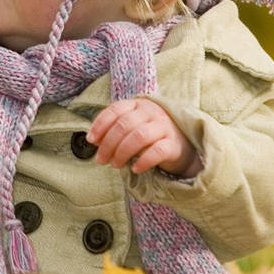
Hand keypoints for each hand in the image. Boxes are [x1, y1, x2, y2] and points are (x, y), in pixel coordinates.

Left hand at [86, 98, 201, 176]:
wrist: (181, 144)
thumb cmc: (149, 135)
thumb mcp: (131, 127)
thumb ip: (113, 130)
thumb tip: (94, 140)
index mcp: (137, 104)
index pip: (115, 109)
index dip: (100, 125)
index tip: (91, 140)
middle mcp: (151, 112)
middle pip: (124, 125)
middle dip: (108, 144)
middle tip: (101, 160)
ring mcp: (164, 126)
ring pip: (138, 136)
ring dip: (122, 153)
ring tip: (115, 164)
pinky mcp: (173, 143)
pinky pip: (157, 151)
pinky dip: (143, 161)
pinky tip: (135, 168)